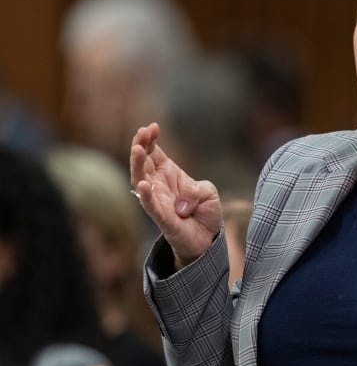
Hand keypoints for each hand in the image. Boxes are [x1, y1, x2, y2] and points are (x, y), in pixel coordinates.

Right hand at [130, 122, 221, 268]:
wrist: (208, 238)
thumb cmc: (204, 212)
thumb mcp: (207, 192)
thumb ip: (196, 190)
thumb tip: (181, 204)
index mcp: (168, 174)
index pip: (154, 153)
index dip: (150, 140)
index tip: (152, 127)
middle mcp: (158, 186)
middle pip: (143, 163)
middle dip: (140, 146)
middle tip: (142, 133)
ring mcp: (158, 201)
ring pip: (141, 181)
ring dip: (138, 165)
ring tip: (138, 150)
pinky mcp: (162, 219)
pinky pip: (151, 206)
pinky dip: (146, 196)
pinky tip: (143, 185)